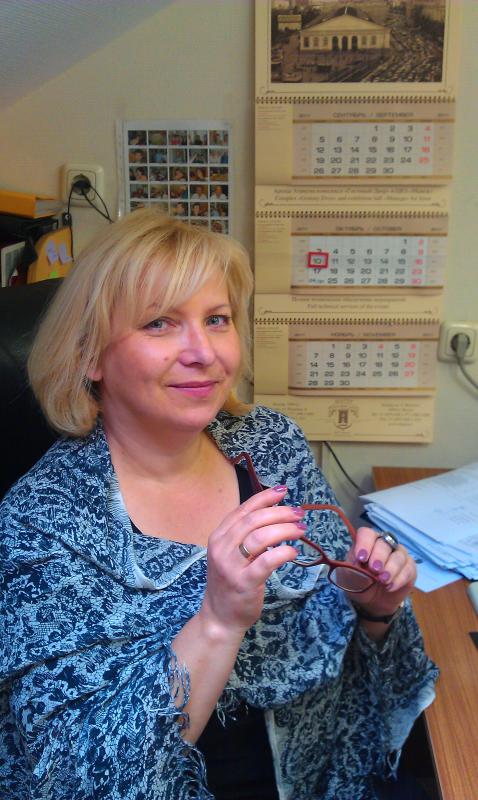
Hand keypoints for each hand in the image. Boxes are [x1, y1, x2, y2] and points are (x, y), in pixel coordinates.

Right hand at [199, 486, 304, 640]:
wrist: (219, 617)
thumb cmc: (229, 583)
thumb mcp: (230, 554)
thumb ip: (245, 535)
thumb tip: (275, 513)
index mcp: (218, 537)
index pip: (243, 510)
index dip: (264, 498)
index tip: (282, 491)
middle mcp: (222, 548)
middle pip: (254, 520)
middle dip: (280, 513)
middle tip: (299, 513)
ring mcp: (231, 565)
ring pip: (260, 537)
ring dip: (284, 529)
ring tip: (300, 529)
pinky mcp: (244, 582)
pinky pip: (266, 561)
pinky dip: (283, 552)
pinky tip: (293, 551)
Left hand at [350, 527, 416, 616]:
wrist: (371, 602)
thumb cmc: (358, 584)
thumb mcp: (349, 578)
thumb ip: (352, 569)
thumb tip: (359, 563)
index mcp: (366, 542)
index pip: (367, 534)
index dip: (365, 543)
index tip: (361, 558)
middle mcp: (384, 545)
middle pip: (384, 543)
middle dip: (379, 556)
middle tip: (375, 570)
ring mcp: (398, 555)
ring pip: (399, 555)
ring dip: (391, 568)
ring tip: (383, 581)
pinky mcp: (409, 568)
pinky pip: (409, 568)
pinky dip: (399, 579)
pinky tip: (390, 587)